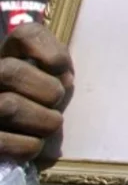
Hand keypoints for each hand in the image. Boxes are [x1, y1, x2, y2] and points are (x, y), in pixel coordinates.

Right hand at [0, 24, 72, 168]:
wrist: (11, 149)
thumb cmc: (39, 111)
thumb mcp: (50, 84)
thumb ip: (57, 72)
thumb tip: (65, 79)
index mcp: (6, 58)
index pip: (26, 34)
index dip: (51, 51)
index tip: (63, 71)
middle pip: (10, 71)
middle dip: (48, 92)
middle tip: (55, 105)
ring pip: (8, 106)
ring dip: (44, 121)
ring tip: (48, 127)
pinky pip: (3, 142)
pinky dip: (29, 147)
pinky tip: (33, 146)